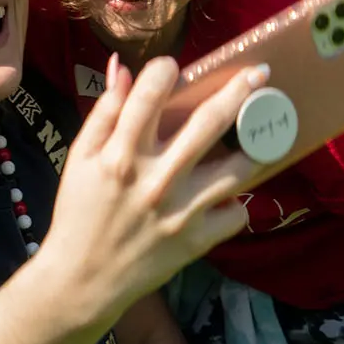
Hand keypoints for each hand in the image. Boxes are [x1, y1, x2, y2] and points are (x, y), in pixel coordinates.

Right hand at [27, 55, 265, 328]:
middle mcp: (155, 178)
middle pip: (208, 123)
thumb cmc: (79, 210)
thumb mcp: (79, 157)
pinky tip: (228, 194)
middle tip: (259, 74)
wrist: (84, 277)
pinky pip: (236, 214)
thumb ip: (104, 112)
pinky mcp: (197, 240)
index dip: (165, 70)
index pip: (149, 94)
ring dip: (255, 147)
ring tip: (264, 133)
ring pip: (236, 169)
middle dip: (239, 92)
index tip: (174, 66)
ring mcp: (181, 211)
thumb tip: (122, 67)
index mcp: (120, 154)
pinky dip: (237, 202)